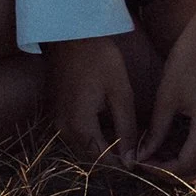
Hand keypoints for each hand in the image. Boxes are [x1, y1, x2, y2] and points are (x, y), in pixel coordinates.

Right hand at [43, 35, 137, 166]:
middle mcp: (63, 129)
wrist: (68, 32)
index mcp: (79, 126)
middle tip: (136, 145)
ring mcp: (56, 120)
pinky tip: (107, 120)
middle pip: (91, 156)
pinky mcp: (55, 110)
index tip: (141, 157)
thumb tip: (131, 160)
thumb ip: (126, 128)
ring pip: (82, 145)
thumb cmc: (98, 58)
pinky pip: (75, 132)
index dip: (123, 162)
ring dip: (102, 144)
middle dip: (113, 155)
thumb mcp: (119, 91)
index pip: (103, 160)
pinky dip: (91, 132)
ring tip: (125, 132)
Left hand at [136, 13, 195, 181]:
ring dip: (182, 165)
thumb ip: (157, 131)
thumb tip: (142, 156)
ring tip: (156, 154)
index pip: (185, 167)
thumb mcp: (167, 97)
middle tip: (148, 163)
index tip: (140, 162)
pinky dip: (191, 153)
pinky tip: (170, 143)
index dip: (160, 170)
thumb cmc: (187, 60)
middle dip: (172, 174)